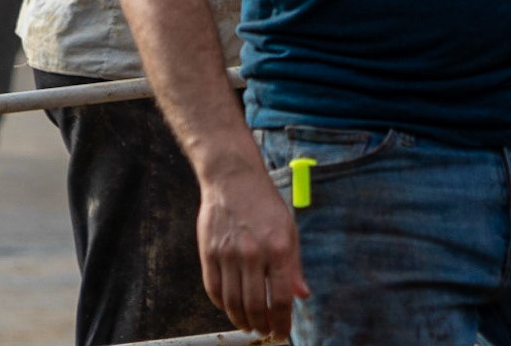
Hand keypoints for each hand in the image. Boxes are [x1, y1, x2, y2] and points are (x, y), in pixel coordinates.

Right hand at [197, 164, 310, 337]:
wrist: (234, 179)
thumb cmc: (266, 205)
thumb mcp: (289, 230)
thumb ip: (294, 266)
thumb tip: (302, 296)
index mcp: (278, 248)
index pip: (280, 298)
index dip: (281, 322)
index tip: (281, 334)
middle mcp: (253, 253)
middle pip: (254, 305)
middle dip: (261, 325)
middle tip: (264, 331)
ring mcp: (228, 254)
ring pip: (232, 302)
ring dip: (241, 320)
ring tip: (249, 325)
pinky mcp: (208, 253)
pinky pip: (214, 289)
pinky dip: (222, 305)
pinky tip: (230, 309)